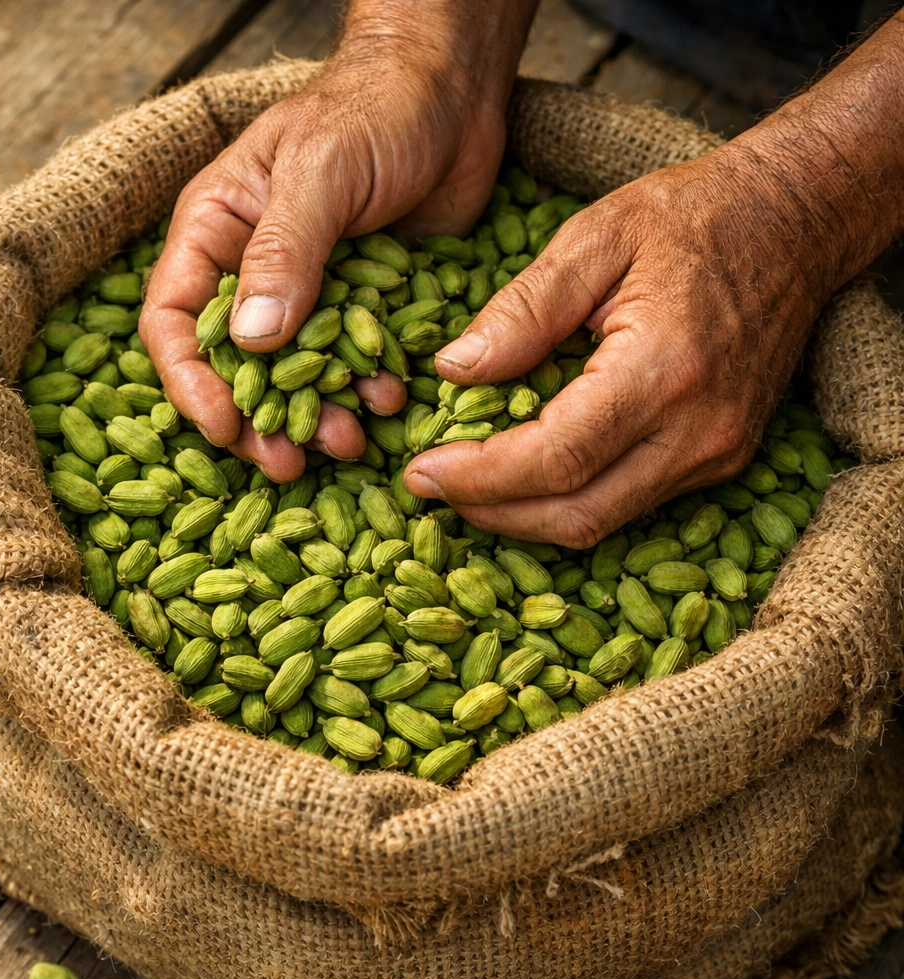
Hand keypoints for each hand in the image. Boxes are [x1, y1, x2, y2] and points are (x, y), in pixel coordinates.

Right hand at [139, 0, 536, 480]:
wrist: (453, 95)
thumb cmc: (376, 110)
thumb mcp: (321, 173)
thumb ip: (283, 253)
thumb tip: (251, 341)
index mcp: (217, 233)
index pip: (176, 321)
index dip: (191, 383)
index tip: (224, 430)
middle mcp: (255, 271)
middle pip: (236, 367)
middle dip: (260, 420)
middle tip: (287, 464)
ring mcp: (312, 294)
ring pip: (299, 378)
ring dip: (318, 417)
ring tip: (347, 443)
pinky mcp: (363, 307)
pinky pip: (356, 365)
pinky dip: (367, 390)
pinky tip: (390, 400)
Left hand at [402, 152, 834, 545]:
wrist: (795, 223)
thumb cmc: (694, 218)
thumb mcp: (596, 235)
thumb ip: (521, 309)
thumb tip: (454, 370)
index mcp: (664, 368)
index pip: (555, 457)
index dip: (479, 477)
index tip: (420, 471)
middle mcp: (697, 430)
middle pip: (575, 513)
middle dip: (491, 512)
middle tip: (429, 489)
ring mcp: (715, 453)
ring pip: (600, 523)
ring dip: (524, 518)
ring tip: (466, 488)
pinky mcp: (719, 460)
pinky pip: (629, 505)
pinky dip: (566, 502)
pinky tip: (524, 476)